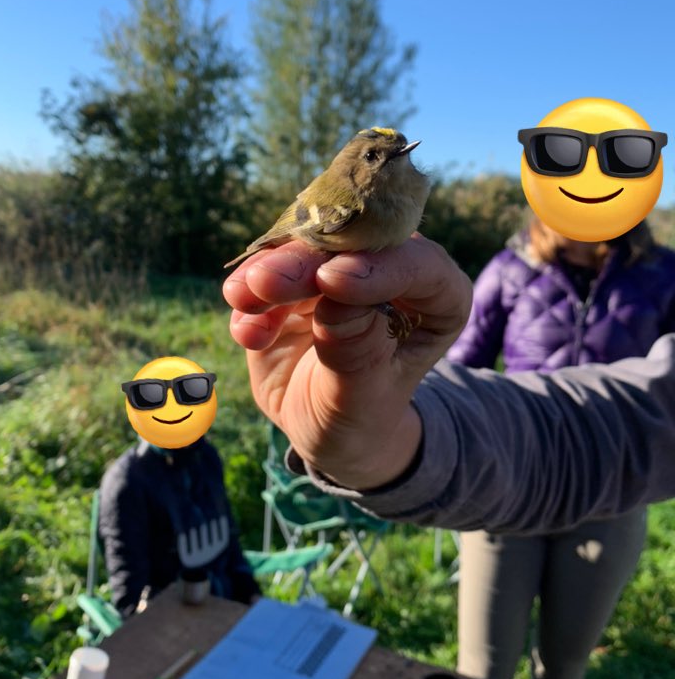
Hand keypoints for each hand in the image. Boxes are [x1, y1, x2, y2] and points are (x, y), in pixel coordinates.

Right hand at [223, 234, 471, 489]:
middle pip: (348, 247)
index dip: (373, 267)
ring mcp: (337, 272)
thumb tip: (333, 294)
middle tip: (267, 281)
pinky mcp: (293, 283)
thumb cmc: (363, 415)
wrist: (327, 430)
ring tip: (242, 297)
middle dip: (304, 262)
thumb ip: (355, 350)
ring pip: (301, 251)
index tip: (330, 280)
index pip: (417, 265)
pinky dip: (250, 297)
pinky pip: (267, 274)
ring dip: (268, 270)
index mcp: (436, 295)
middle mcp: (388, 271)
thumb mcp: (365, 397)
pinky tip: (247, 332)